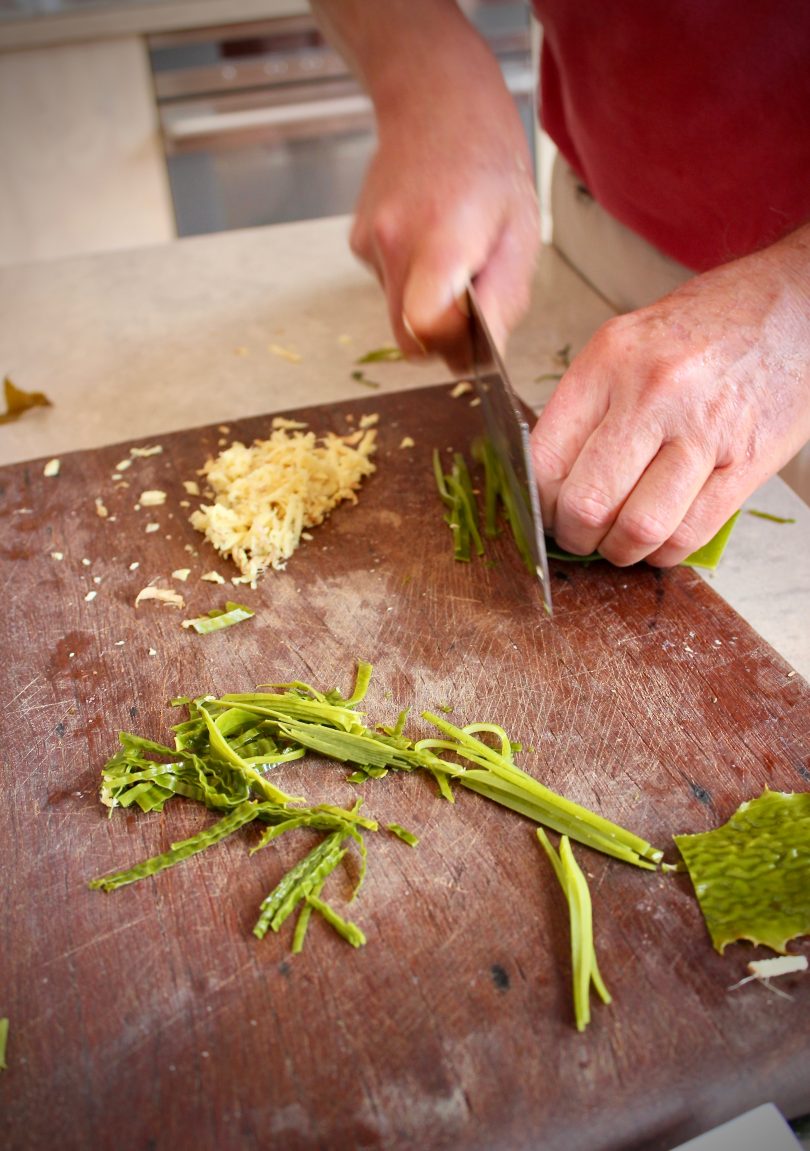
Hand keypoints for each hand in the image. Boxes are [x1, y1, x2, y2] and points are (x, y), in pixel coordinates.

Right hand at [313, 0, 538, 371]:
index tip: (474, 334)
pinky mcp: (357, 244)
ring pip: (398, 315)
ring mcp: (368, 242)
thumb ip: (504, 300)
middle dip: (442, 339)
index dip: (451, 346)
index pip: (425, 327)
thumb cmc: (489, 164)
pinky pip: (389, 288)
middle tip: (473, 304)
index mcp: (442, 237)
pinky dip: (412, 280)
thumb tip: (487, 356)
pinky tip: (429, 239)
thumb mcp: (520, 231)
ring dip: (429, 305)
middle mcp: (394, 241)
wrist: (437, 102)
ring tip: (454, 253)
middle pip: (408, 336)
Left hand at [530, 225, 809, 565]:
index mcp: (609, 360)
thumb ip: (589, 404)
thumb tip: (551, 478)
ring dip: (620, 551)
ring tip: (620, 541)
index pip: (546, 458)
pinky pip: (689, 533)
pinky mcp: (745, 462)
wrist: (794, 307)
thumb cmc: (710, 326)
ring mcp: (702, 429)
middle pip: (587, 502)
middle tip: (579, 535)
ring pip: (638, 528)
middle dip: (574, 536)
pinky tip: (660, 538)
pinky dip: (665, 551)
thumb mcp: (630, 342)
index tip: (547, 512)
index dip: (540, 503)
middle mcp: (652, 392)